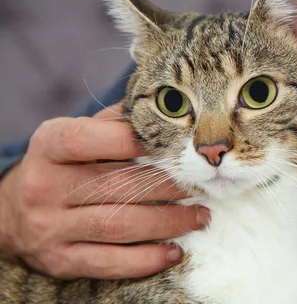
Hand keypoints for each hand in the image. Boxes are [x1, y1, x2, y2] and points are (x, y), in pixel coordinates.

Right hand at [0, 104, 208, 278]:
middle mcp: (46, 187)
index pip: (89, 139)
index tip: (173, 145)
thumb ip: (115, 121)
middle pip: (117, 187)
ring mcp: (50, 227)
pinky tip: (174, 250)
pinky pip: (110, 263)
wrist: (13, 211)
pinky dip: (147, 259)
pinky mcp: (61, 260)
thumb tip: (168, 109)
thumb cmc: (62, 164)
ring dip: (169, 223)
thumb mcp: (76, 133)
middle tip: (201, 186)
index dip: (133, 141)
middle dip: (168, 187)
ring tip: (200, 216)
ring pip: (120, 226)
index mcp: (49, 146)